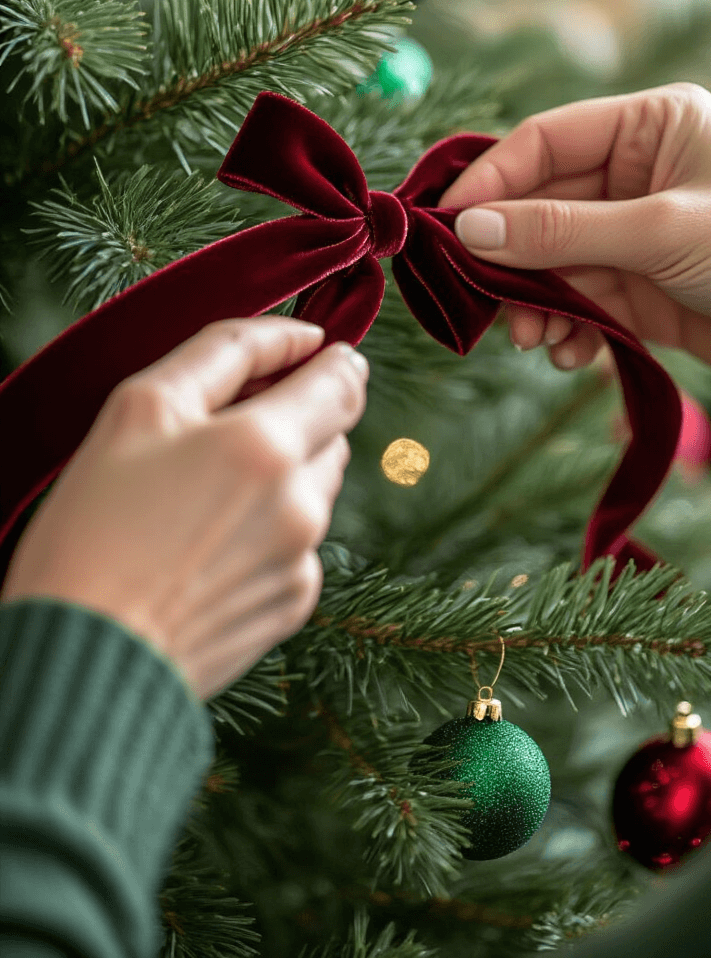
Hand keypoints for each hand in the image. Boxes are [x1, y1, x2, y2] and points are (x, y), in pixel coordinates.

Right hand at [0, 316, 368, 700]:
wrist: (86, 655)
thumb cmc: (95, 527)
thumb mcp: (140, 409)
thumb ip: (226, 354)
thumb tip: (302, 337)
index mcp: (267, 445)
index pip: (342, 380)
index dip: (329, 359)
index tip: (309, 352)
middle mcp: (301, 503)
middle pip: (335, 432)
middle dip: (298, 415)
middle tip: (228, 428)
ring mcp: (302, 558)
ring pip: (318, 487)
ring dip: (283, 473)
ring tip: (205, 493)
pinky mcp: (292, 604)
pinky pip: (299, 543)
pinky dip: (270, 530)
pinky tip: (207, 545)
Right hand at [438, 81, 710, 380]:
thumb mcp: (660, 232)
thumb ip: (562, 231)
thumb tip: (469, 229)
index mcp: (649, 126)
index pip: (546, 141)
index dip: (491, 180)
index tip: (446, 224)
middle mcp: (636, 171)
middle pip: (540, 205)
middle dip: (511, 257)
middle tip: (482, 300)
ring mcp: (635, 231)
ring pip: (553, 260)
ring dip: (535, 303)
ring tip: (533, 340)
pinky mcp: (640, 287)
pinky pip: (580, 301)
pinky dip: (567, 329)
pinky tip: (570, 353)